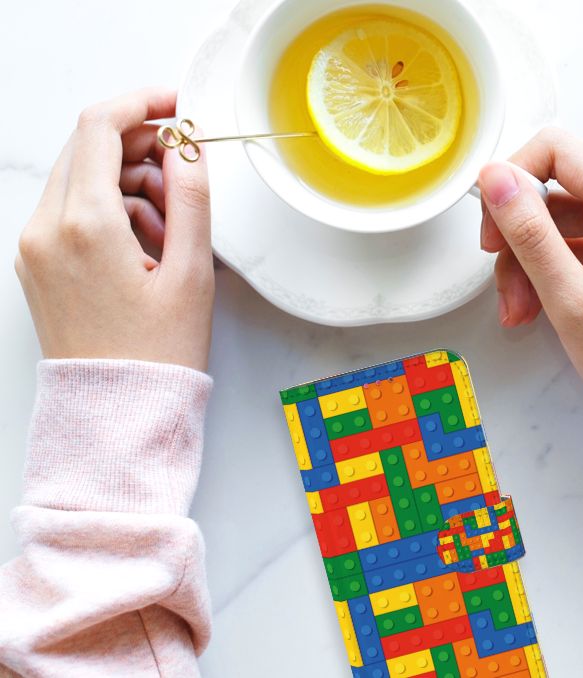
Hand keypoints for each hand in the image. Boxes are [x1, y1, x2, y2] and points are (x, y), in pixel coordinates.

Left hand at [15, 88, 213, 371]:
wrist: (117, 412)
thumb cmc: (157, 354)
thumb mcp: (191, 273)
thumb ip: (192, 198)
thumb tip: (188, 147)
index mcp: (85, 225)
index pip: (101, 127)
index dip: (143, 103)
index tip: (177, 105)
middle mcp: (47, 229)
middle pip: (88, 148)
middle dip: (141, 147)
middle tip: (185, 174)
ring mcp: (35, 246)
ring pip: (82, 178)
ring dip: (129, 183)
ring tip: (173, 229)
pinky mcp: (37, 263)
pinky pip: (72, 211)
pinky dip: (111, 210)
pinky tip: (148, 245)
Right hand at [478, 128, 582, 426]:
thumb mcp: (571, 301)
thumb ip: (530, 233)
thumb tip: (494, 177)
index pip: (558, 149)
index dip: (512, 179)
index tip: (492, 228)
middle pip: (557, 182)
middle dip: (519, 231)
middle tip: (502, 279)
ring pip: (561, 214)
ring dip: (529, 257)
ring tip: (519, 309)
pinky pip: (578, 237)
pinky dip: (550, 267)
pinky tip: (537, 307)